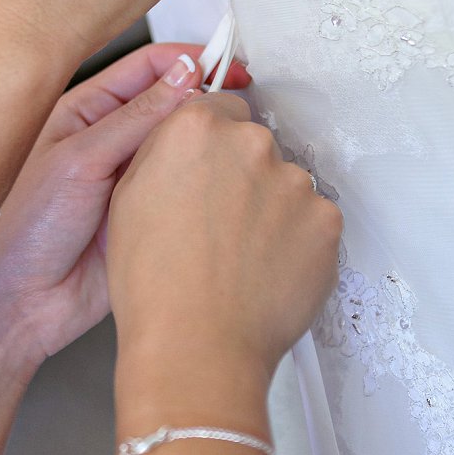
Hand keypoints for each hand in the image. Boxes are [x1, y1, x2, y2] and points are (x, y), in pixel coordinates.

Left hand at [0, 43, 252, 366]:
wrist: (19, 306)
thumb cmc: (23, 231)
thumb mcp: (80, 160)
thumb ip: (137, 117)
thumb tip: (186, 73)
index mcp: (87, 112)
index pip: (149, 67)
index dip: (192, 60)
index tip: (231, 64)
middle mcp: (113, 140)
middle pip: (174, 103)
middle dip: (209, 100)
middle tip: (241, 107)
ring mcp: (134, 177)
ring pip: (187, 146)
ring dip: (210, 143)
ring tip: (234, 144)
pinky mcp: (151, 213)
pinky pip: (189, 188)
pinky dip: (208, 182)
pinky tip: (222, 182)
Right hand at [106, 95, 342, 396]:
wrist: (197, 346)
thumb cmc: (152, 282)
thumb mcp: (126, 198)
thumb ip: (164, 150)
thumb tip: (188, 137)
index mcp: (197, 129)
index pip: (221, 108)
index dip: (212, 146)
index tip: (208, 174)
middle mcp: (252, 143)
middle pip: (256, 146)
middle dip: (243, 175)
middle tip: (220, 226)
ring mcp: (295, 181)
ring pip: (286, 185)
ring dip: (272, 209)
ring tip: (241, 259)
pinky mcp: (327, 219)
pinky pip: (313, 221)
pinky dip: (297, 241)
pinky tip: (267, 272)